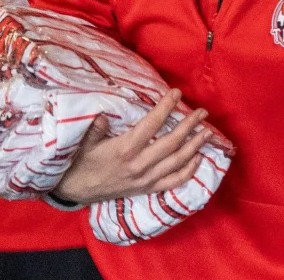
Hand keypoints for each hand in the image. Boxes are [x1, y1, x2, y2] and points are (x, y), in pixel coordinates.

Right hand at [54, 89, 214, 204]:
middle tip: (202, 112)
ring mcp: (146, 179)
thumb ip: (95, 128)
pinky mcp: (148, 189)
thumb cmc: (81, 162)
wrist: (76, 190)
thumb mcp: (84, 143)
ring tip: (208, 132)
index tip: (177, 93)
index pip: (151, 125)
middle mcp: (139, 164)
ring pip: (177, 162)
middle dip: (189, 126)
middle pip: (171, 142)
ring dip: (195, 146)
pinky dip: (189, 171)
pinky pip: (173, 182)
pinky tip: (198, 159)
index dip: (166, 108)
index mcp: (125, 149)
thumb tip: (103, 114)